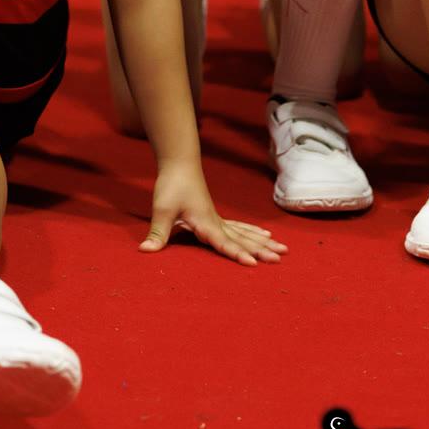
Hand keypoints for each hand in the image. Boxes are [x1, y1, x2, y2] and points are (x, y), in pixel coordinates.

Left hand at [140, 163, 285, 264]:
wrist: (179, 164)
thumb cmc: (172, 186)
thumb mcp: (162, 210)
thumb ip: (158, 233)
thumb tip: (145, 250)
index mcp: (206, 223)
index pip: (224, 243)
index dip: (237, 254)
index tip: (253, 263)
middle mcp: (216, 222)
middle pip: (242, 239)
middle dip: (261, 250)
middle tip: (280, 259)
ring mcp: (218, 218)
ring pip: (245, 233)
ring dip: (262, 242)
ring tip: (283, 249)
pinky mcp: (215, 215)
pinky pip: (239, 227)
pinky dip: (252, 232)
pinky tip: (265, 234)